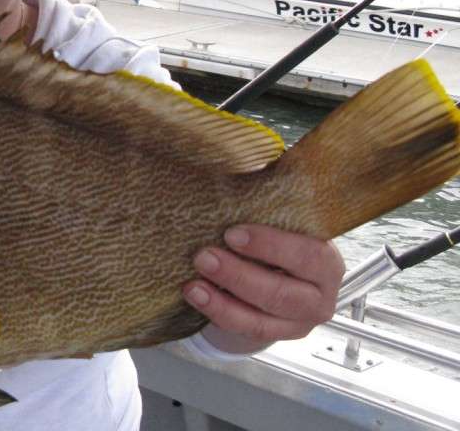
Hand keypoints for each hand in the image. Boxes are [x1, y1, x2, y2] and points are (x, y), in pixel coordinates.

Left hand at [182, 224, 344, 352]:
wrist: (271, 278)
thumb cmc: (272, 243)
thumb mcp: (277, 227)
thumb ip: (264, 214)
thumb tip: (233, 184)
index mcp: (327, 259)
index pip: (308, 254)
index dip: (271, 246)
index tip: (232, 234)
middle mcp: (322, 294)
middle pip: (283, 292)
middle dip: (239, 276)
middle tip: (203, 256)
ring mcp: (302, 321)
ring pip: (264, 318)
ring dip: (223, 301)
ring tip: (193, 284)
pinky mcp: (279, 336)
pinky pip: (248, 330)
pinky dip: (219, 313)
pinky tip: (196, 296)